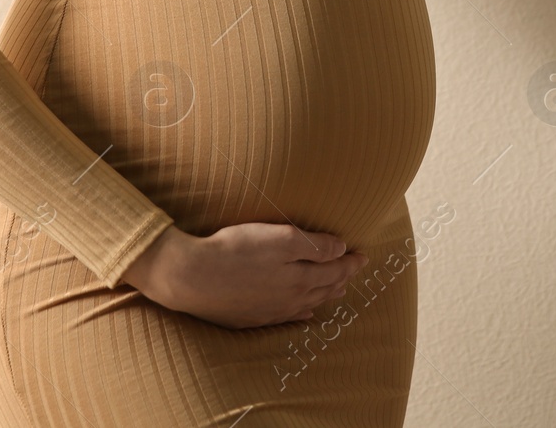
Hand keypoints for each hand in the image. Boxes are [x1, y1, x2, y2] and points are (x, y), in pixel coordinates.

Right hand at [119, 222, 369, 328]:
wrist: (191, 277)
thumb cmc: (234, 250)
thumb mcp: (278, 238)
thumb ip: (313, 245)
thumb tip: (342, 250)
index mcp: (300, 277)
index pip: (334, 269)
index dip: (351, 262)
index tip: (363, 255)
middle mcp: (290, 298)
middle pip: (324, 288)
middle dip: (342, 278)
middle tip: (354, 270)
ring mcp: (270, 311)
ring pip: (308, 303)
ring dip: (325, 295)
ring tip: (338, 289)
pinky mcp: (251, 316)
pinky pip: (287, 317)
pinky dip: (302, 312)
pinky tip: (305, 313)